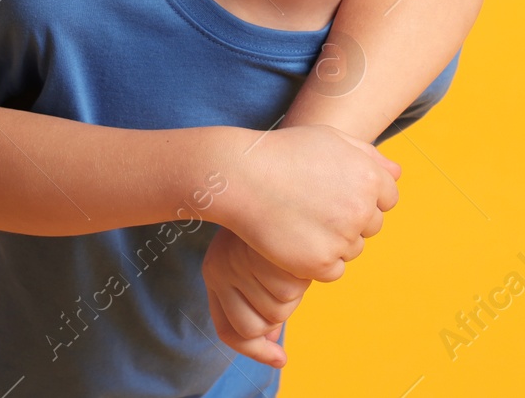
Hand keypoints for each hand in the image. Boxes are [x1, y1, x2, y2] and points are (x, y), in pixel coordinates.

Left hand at [203, 227, 310, 366]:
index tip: (278, 356)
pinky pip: (304, 281)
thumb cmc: (265, 218)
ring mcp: (251, 261)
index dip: (256, 349)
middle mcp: (225, 268)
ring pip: (284, 303)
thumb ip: (255, 305)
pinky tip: (301, 245)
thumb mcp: (249, 262)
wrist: (271, 167)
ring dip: (294, 283)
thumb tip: (274, 351)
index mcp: (216, 270)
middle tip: (282, 270)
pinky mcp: (282, 251)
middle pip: (264, 320)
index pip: (235, 332)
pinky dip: (308, 268)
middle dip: (280, 304)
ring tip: (290, 252)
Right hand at [216, 124, 399, 281]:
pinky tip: (296, 240)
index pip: (388, 199)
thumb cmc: (284, 153)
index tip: (335, 192)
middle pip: (371, 226)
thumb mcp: (329, 138)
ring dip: (333, 242)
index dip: (362, 196)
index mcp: (369, 177)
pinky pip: (333, 271)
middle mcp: (361, 208)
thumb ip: (368, 155)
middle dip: (349, 219)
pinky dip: (317, 262)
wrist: (242, 177)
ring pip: (353, 250)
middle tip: (313, 206)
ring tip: (301, 220)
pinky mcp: (320, 263)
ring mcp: (342, 238)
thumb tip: (397, 174)